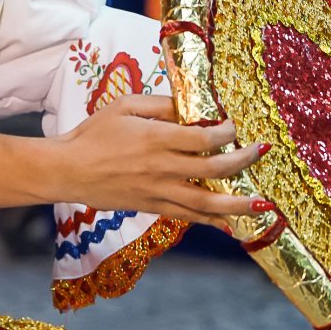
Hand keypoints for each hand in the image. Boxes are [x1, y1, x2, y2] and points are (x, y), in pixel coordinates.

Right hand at [54, 95, 266, 226]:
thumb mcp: (124, 106)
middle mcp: (162, 168)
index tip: (234, 127)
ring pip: (207, 204)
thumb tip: (191, 107)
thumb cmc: (93, 134)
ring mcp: (158, 192)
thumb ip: (159, 104)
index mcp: (156, 139)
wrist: (68, 170)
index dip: (227, 133)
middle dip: (243, 162)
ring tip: (262, 204)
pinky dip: (212, 222)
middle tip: (260, 152)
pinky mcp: (152, 207)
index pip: (204, 138)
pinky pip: (188, 217)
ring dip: (239, 204)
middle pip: (215, 171)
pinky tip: (232, 225)